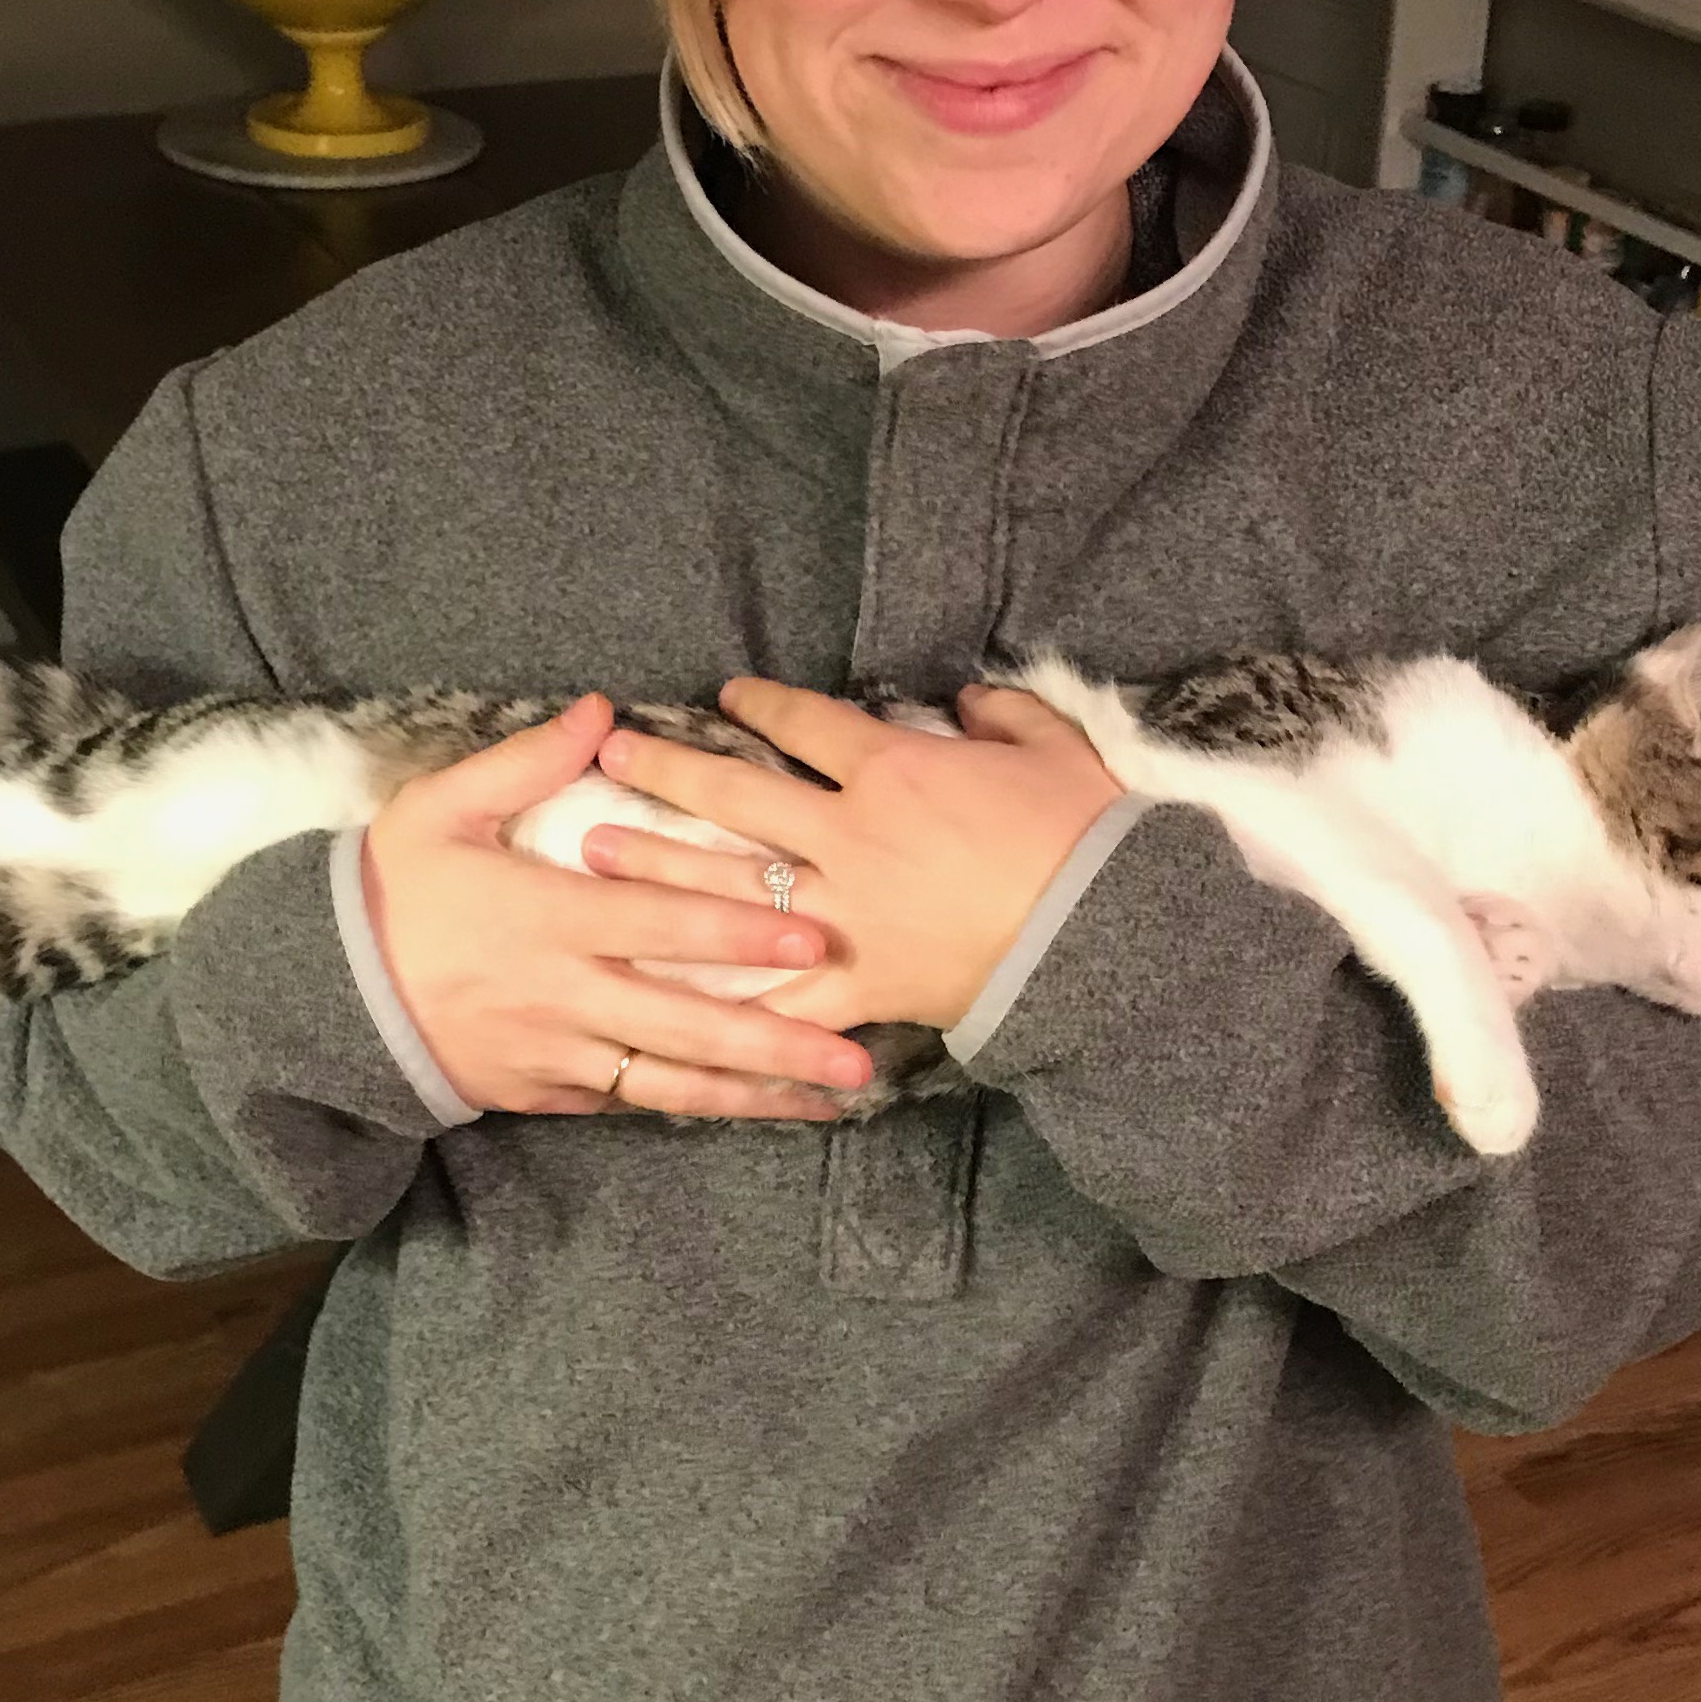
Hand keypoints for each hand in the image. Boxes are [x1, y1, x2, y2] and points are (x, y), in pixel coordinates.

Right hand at [358, 695, 878, 1118]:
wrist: (319, 996)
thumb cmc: (386, 891)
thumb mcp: (437, 809)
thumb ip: (524, 762)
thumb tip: (600, 710)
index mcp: (545, 918)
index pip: (658, 928)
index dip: (736, 935)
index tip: (810, 937)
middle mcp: (561, 996)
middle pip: (685, 1024)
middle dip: (776, 1041)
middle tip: (858, 1055)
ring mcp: (556, 1054)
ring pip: (670, 1082)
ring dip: (756, 1093)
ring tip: (831, 1099)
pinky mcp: (546, 1093)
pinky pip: (632, 1103)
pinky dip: (698, 1108)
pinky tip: (760, 1107)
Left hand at [586, 677, 1122, 1037]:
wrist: (1105, 936)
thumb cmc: (1086, 835)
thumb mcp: (1057, 751)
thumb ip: (1006, 716)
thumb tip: (973, 699)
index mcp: (891, 769)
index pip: (805, 725)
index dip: (761, 704)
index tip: (725, 696)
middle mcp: (848, 835)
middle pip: (736, 795)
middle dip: (668, 772)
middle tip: (613, 759)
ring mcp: (845, 913)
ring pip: (730, 884)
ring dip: (659, 867)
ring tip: (596, 854)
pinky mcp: (860, 982)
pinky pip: (783, 1000)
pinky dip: (732, 1006)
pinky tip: (674, 1004)